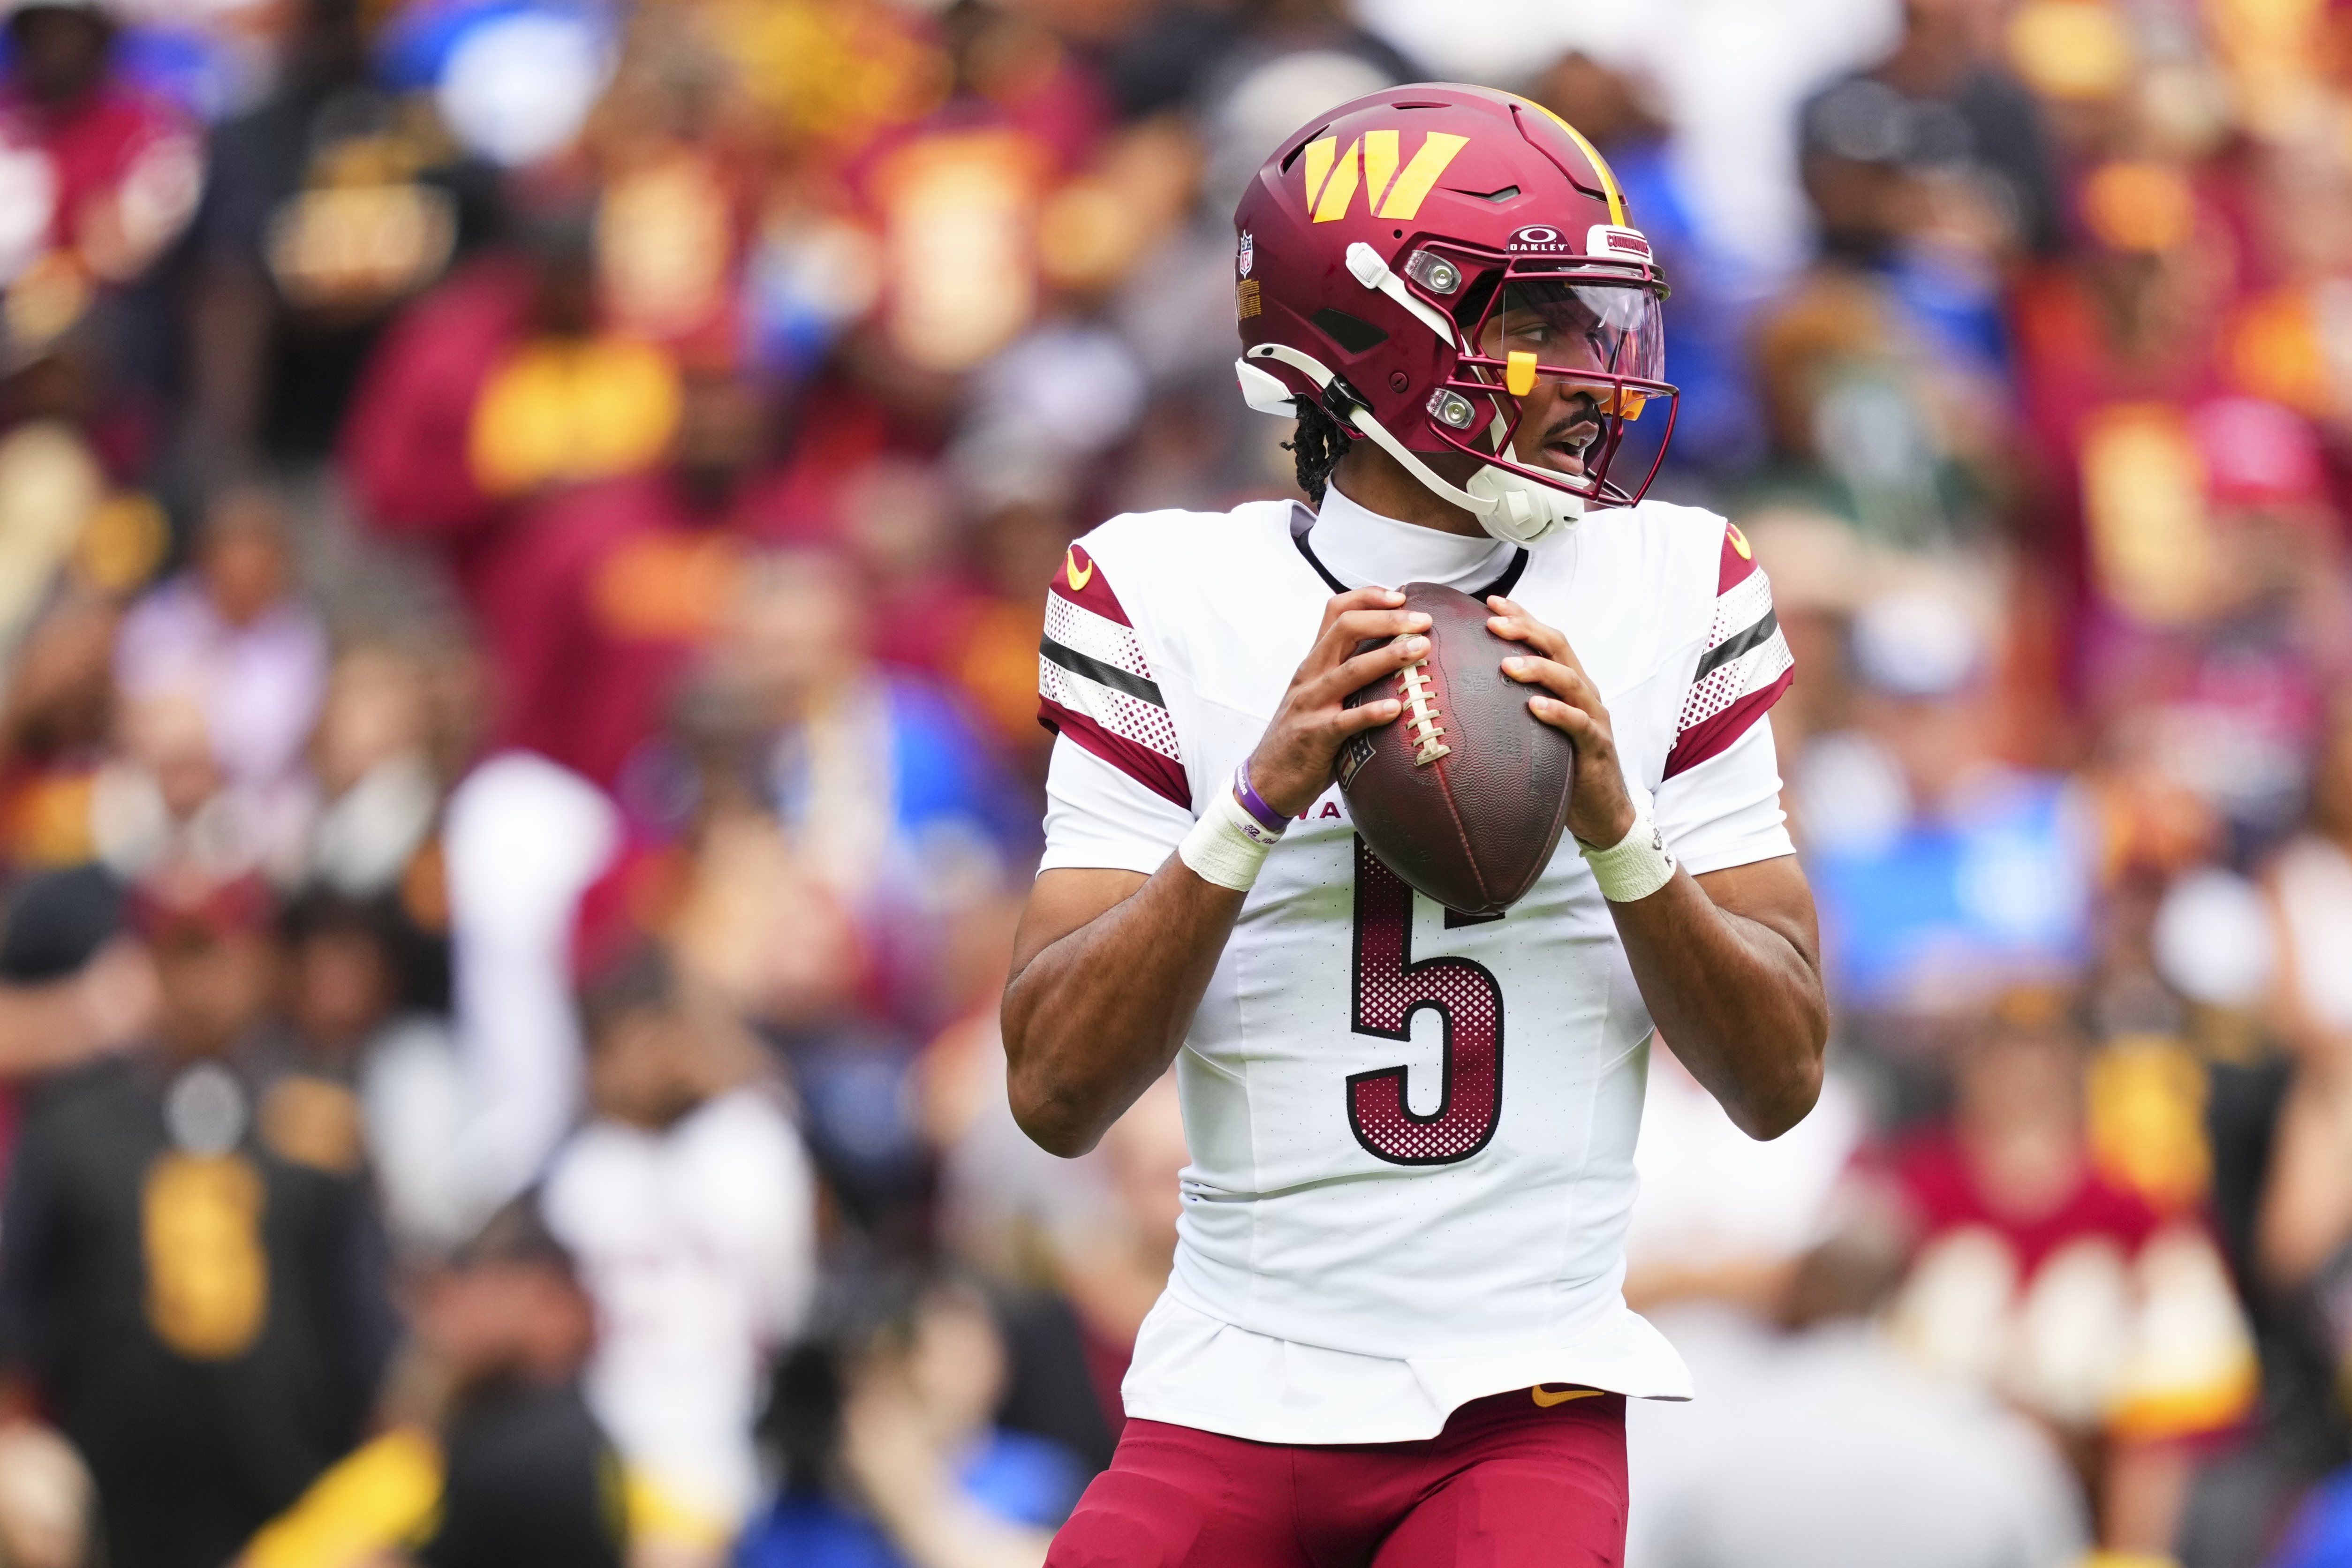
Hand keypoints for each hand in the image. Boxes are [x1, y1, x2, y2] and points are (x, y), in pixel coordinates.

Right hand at [1246, 588, 1429, 815]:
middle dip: (1388, 619)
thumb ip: (1348, 674)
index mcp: (1314, 661)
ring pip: (1350, 670)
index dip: (1369, 597)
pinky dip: (1371, 713)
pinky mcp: (1316, 736)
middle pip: (1346, 628)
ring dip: (1388, 656)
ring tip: (1421, 649)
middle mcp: (1311, 675)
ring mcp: (1311, 704)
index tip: (1402, 596)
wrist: (1267, 780)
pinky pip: (1346, 721)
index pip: (1336, 611)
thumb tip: (1395, 658)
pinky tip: (1397, 710)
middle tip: (1423, 621)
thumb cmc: (1302, 737)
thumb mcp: (1320, 694)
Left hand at [1487, 595, 1635, 846]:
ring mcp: (1593, 717)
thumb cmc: (1565, 767)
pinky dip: (1557, 712)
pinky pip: (1578, 723)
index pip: (1547, 640)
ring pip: (1569, 681)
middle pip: (1559, 648)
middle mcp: (1584, 693)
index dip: (1523, 618)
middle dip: (1526, 630)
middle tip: (1493, 622)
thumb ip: (1516, 706)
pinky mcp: (1596, 746)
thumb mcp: (1538, 729)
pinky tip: (1534, 706)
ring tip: (1508, 663)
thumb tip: (1470, 692)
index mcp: (1570, 684)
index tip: (1491, 602)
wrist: (1604, 812)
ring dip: (1538, 668)